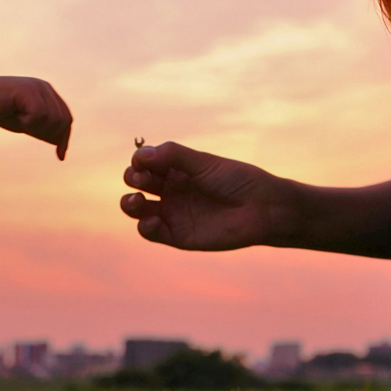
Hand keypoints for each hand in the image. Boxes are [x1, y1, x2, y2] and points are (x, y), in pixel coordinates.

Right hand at [0, 77, 72, 159]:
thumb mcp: (25, 122)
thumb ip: (42, 128)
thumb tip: (60, 140)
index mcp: (47, 93)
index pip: (66, 117)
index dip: (65, 138)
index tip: (60, 156)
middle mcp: (46, 88)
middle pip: (64, 120)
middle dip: (49, 133)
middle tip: (26, 128)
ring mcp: (38, 88)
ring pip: (52, 119)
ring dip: (35, 127)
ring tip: (18, 119)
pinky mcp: (29, 91)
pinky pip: (39, 116)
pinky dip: (27, 122)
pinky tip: (15, 115)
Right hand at [120, 142, 293, 250]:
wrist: (261, 209)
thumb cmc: (236, 180)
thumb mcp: (203, 162)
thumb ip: (173, 156)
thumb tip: (141, 154)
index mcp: (176, 169)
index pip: (145, 162)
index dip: (139, 160)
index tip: (144, 160)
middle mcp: (171, 190)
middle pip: (137, 183)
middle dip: (132, 178)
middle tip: (141, 178)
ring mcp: (173, 213)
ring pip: (137, 209)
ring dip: (129, 203)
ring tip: (137, 200)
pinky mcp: (178, 236)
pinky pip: (151, 232)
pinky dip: (145, 226)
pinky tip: (152, 220)